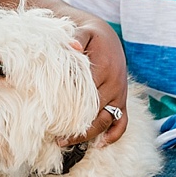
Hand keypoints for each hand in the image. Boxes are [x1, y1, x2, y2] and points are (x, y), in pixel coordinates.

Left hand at [61, 17, 129, 146]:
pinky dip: (114, 134)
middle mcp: (114, 84)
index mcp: (104, 69)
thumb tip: (71, 45)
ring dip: (89, 135)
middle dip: (77, 128)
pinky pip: (123, 121)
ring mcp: (119, 94)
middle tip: (56, 139)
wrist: (108, 36)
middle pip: (96, 113)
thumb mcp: (84, 32)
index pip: (86, 97)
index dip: (70, 112)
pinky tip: (100, 144)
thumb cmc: (90, 36)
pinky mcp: (122, 100)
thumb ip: (77, 37)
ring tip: (67, 142)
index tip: (53, 122)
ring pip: (107, 121)